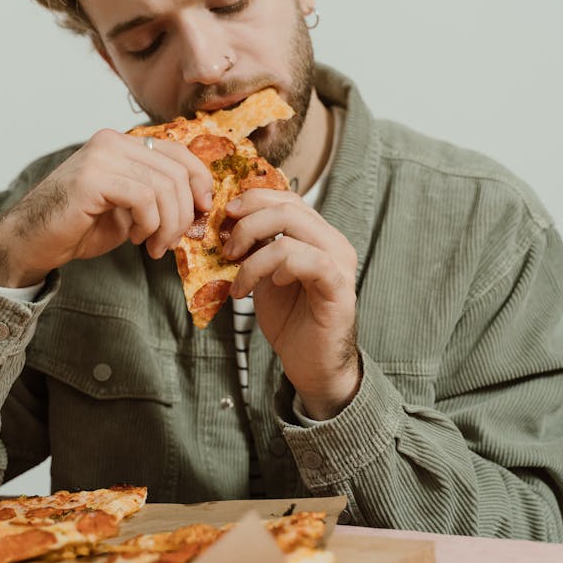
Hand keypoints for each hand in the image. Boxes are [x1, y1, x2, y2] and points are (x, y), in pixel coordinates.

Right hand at [0, 131, 213, 286]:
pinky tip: (138, 239)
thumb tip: (200, 201)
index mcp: (121, 143)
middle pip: (176, 171)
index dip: (200, 180)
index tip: (203, 209)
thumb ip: (157, 195)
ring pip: (164, 186)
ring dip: (168, 224)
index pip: (178, 151)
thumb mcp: (128, 207)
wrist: (30, 242)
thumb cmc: (78, 227)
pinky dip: (150, 224)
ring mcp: (101, 156)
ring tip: (154, 245)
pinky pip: (144, 198)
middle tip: (173, 240)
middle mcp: (112, 142)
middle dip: (184, 212)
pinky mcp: (93, 178)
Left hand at [224, 189, 360, 418]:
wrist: (311, 364)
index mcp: (316, 234)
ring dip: (254, 254)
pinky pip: (308, 260)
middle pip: (288, 206)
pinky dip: (277, 268)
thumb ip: (254, 248)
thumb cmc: (290, 319)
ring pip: (292, 230)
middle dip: (247, 223)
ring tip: (239, 280)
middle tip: (226, 250)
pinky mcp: (339, 286)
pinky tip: (270, 286)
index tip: (224, 216)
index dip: (252, 200)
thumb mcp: (264, 275)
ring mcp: (339, 262)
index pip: (286, 198)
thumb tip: (224, 224)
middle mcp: (332, 241)